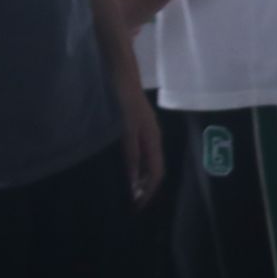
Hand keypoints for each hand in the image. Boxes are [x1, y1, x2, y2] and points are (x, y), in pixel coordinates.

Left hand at [115, 79, 164, 207]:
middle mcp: (152, 138)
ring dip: (140, 180)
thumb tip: (134, 180)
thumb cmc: (123, 96)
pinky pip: (139, 153)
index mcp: (153, 139)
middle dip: (145, 189)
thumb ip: (131, 151)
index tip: (136, 207)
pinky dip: (134, 167)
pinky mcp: (136, 127)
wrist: (119, 69)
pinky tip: (124, 169)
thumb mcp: (127, 127)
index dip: (148, 191)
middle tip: (130, 206)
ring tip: (127, 193)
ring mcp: (145, 132)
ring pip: (148, 162)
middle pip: (155, 170)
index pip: (157, 172)